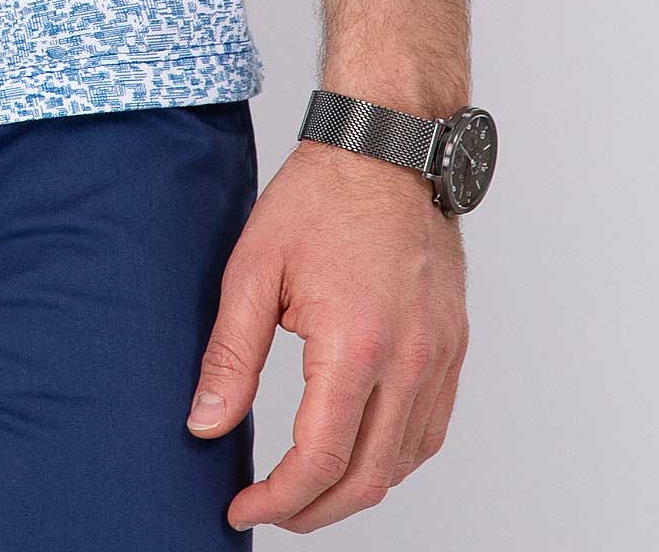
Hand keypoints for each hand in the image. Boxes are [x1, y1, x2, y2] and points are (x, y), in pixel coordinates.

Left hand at [187, 139, 468, 529]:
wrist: (385, 148)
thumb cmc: (318, 198)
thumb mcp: (254, 268)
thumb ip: (230, 356)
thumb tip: (205, 426)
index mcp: (357, 345)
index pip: (321, 459)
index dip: (278, 500)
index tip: (242, 509)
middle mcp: (410, 361)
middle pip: (367, 479)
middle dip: (313, 510)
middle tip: (268, 510)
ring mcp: (439, 357)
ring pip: (404, 463)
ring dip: (354, 490)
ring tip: (305, 489)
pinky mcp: (452, 348)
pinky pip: (429, 431)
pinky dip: (393, 459)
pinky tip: (358, 453)